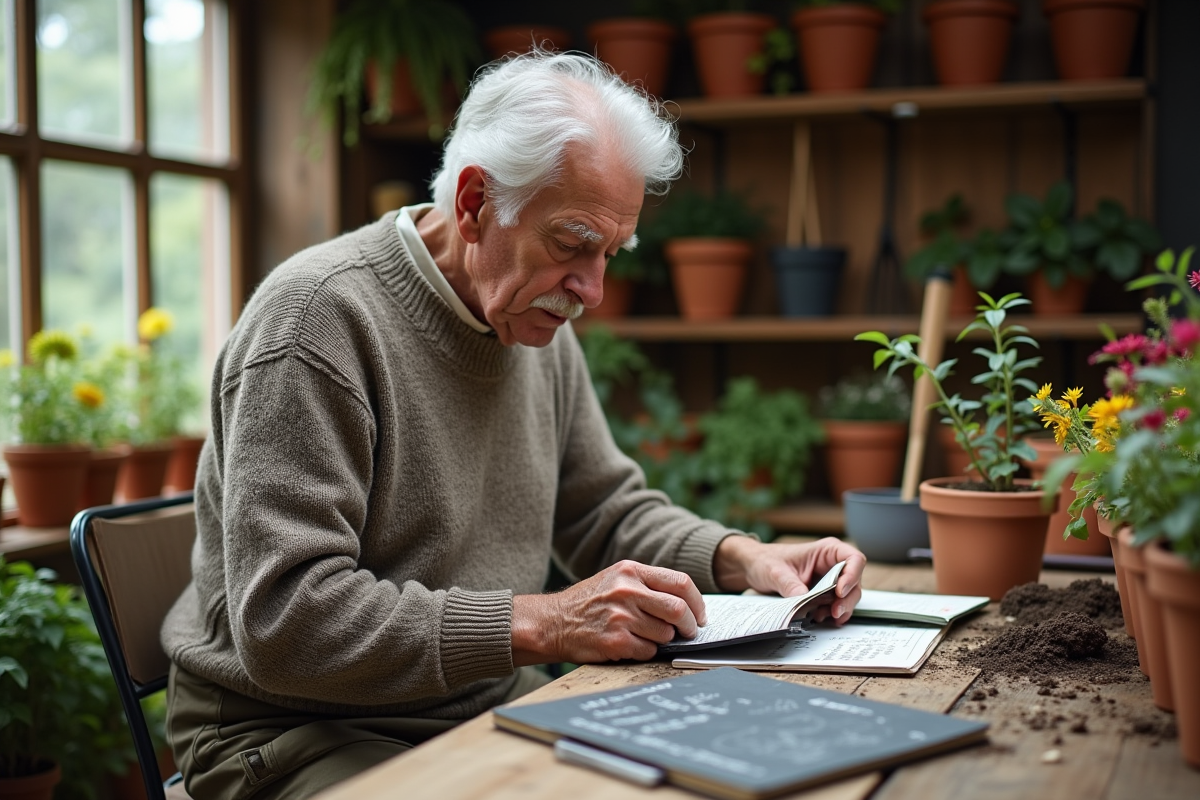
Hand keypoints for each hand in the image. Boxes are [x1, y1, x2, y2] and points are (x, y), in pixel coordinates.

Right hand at [512, 561, 707, 665]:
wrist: (552, 622)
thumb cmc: (589, 603)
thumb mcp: (616, 579)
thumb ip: (647, 585)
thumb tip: (687, 603)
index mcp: (631, 571)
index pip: (681, 583)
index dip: (697, 602)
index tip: (700, 615)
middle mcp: (627, 590)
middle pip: (678, 610)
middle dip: (690, 626)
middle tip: (688, 633)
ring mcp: (621, 616)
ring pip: (665, 634)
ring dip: (663, 640)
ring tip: (647, 637)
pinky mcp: (615, 641)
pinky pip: (648, 651)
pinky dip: (646, 652)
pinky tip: (631, 646)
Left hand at [713, 535, 865, 624]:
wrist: (754, 568)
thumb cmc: (765, 560)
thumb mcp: (775, 572)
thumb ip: (790, 584)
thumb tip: (803, 599)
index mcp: (827, 551)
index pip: (854, 559)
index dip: (852, 576)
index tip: (840, 591)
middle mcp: (832, 565)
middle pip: (854, 583)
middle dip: (846, 599)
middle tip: (834, 612)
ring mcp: (830, 581)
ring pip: (847, 597)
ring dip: (839, 609)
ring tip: (821, 616)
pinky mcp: (823, 595)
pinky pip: (835, 606)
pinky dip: (830, 614)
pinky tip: (819, 617)